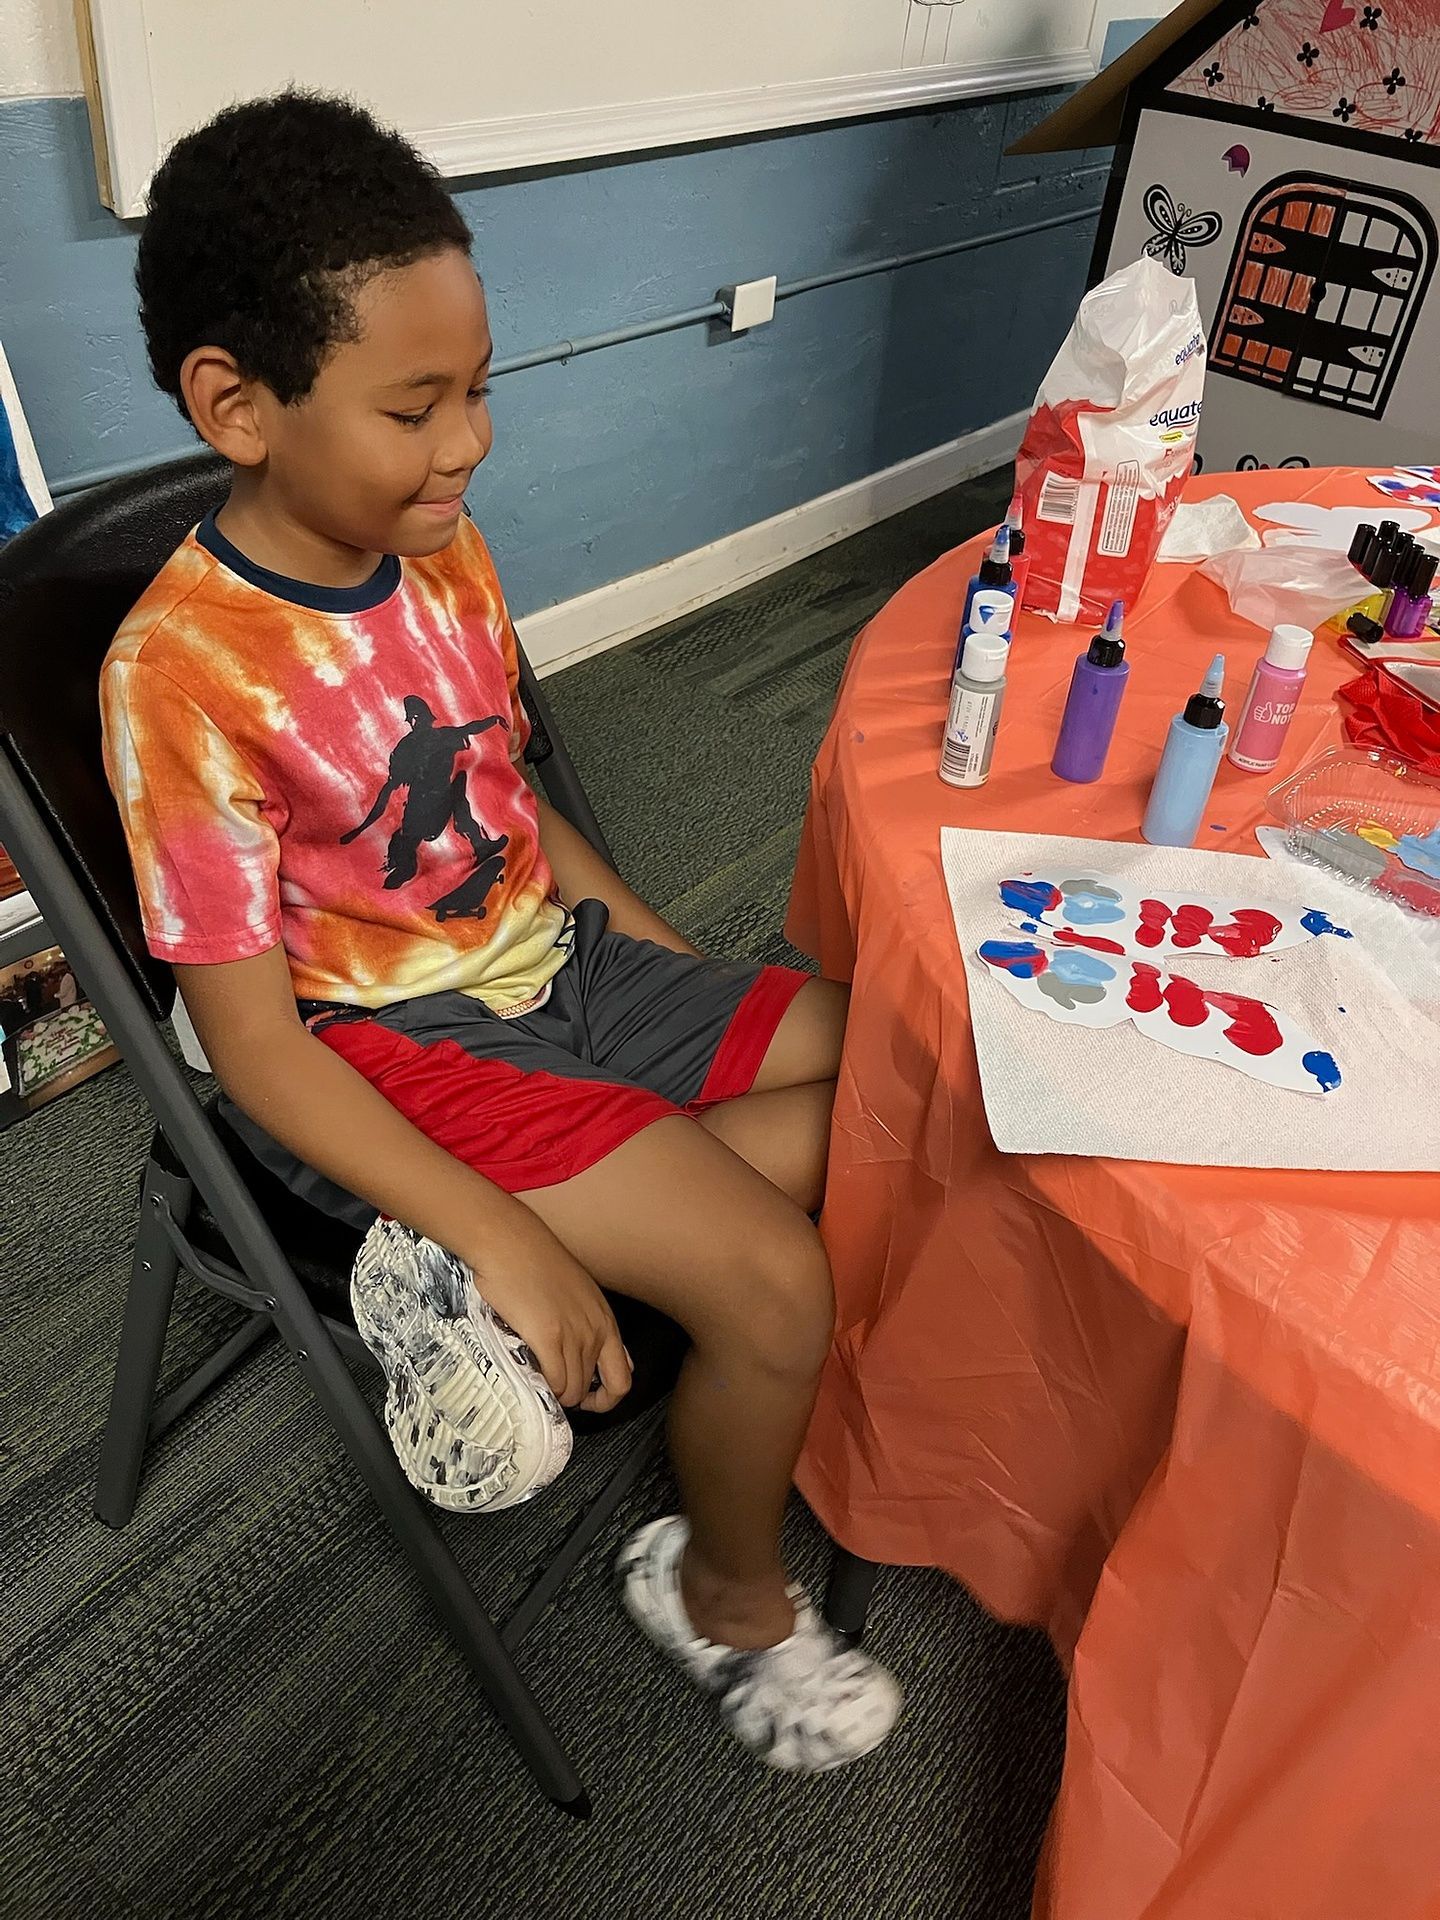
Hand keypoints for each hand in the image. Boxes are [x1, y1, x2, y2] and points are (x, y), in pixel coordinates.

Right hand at [464, 1213, 631, 1413]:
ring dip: (554, 1393)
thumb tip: (591, 1359)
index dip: (605, 1398)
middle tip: (553, 1389)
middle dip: (575, 1398)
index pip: (624, 1379)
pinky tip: (529, 1374)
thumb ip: (588, 1325)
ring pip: (571, 1390)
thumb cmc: (536, 1262)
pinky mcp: (548, 1337)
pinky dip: (542, 1387)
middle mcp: (596, 1331)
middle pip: (596, 1389)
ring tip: (536, 1377)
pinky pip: (553, 1382)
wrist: (510, 1241)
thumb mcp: (577, 1294)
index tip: (584, 1397)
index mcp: (606, 1321)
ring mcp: (574, 1335)